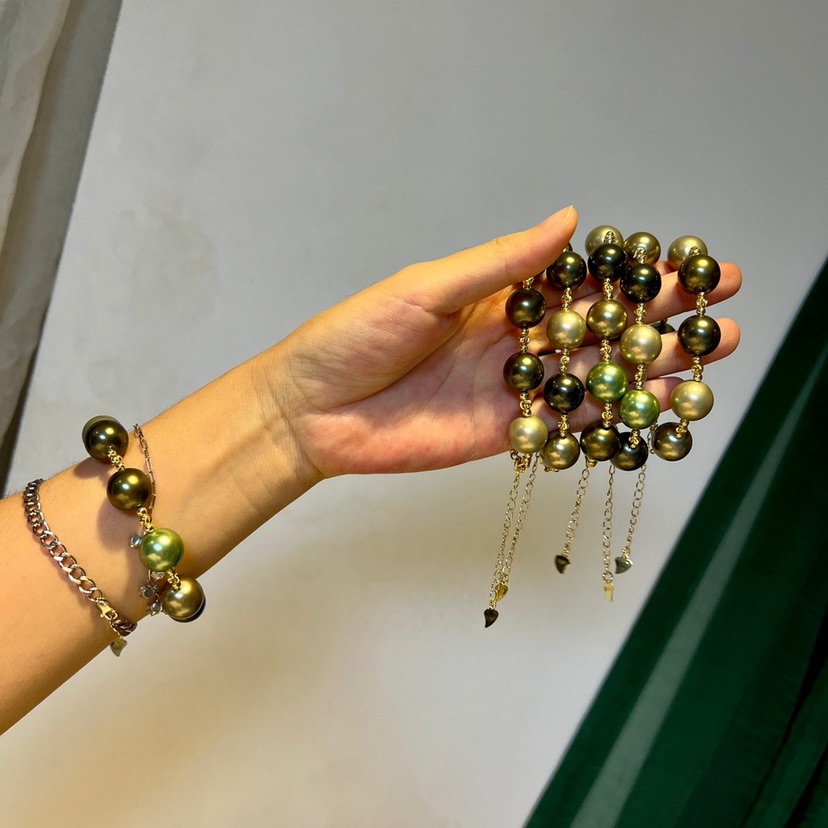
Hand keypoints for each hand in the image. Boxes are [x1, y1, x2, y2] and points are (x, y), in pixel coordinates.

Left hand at [266, 206, 740, 478]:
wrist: (312, 410)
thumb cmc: (354, 336)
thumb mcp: (425, 288)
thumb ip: (498, 264)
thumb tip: (568, 220)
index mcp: (496, 297)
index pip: (579, 282)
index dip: (631, 274)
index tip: (685, 264)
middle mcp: (512, 341)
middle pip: (598, 330)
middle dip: (658, 320)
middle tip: (718, 312)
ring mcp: (511, 389)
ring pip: (591, 378)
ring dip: (649, 369)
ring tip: (707, 357)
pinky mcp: (503, 434)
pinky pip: (564, 425)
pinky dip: (608, 418)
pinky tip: (653, 410)